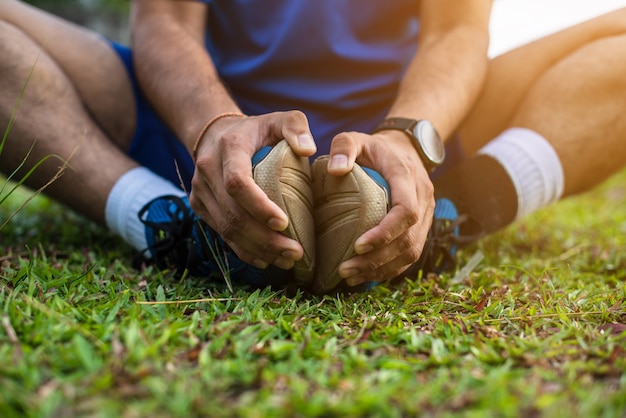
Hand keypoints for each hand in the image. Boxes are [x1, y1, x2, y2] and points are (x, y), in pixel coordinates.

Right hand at [189, 111, 316, 269]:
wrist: (214, 134)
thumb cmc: (255, 129)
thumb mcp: (278, 118)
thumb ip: (295, 126)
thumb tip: (308, 150)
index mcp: (228, 148)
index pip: (237, 183)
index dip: (259, 207)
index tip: (284, 223)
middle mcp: (207, 171)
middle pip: (233, 214)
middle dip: (264, 238)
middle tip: (295, 252)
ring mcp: (200, 191)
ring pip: (226, 229)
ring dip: (257, 249)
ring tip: (287, 259)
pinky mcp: (200, 206)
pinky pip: (221, 233)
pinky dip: (244, 250)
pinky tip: (266, 260)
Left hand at [326, 130, 435, 284]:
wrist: (406, 148)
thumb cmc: (375, 147)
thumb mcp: (356, 138)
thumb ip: (343, 147)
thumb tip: (335, 170)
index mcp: (408, 178)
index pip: (405, 211)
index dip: (385, 233)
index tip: (357, 246)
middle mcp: (423, 199)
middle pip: (408, 239)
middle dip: (377, 259)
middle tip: (345, 269)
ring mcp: (426, 215)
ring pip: (412, 251)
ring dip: (382, 268)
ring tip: (351, 277)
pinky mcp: (422, 227)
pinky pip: (411, 254)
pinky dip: (390, 269)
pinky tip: (366, 276)